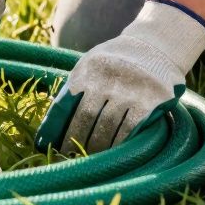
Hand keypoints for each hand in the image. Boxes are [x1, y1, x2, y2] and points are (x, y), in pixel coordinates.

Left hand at [36, 0, 204, 154]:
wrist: (154, 46)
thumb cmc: (115, 61)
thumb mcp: (91, 63)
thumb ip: (76, 86)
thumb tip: (54, 122)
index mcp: (87, 71)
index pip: (65, 104)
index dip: (56, 127)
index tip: (50, 145)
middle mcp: (106, 79)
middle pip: (85, 118)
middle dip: (76, 140)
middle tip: (70, 156)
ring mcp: (128, 91)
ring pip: (107, 126)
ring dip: (97, 146)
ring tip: (90, 158)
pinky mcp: (149, 102)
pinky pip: (129, 129)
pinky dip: (119, 143)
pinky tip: (113, 152)